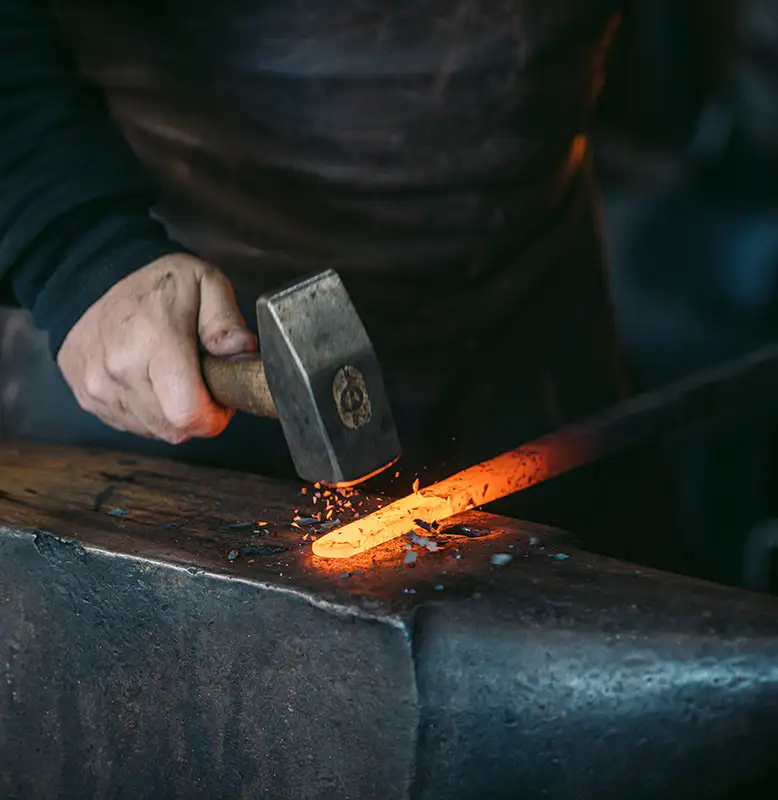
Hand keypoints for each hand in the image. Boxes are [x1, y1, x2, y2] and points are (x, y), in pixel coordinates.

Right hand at [57, 253, 256, 442]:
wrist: (97, 274)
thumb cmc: (159, 284)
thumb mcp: (206, 284)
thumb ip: (227, 322)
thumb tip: (241, 350)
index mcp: (155, 342)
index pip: (187, 414)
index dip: (213, 419)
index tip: (221, 403)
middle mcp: (119, 368)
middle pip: (172, 429)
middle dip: (195, 416)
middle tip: (200, 384)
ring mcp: (96, 384)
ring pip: (151, 430)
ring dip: (170, 414)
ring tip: (173, 378)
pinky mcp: (85, 394)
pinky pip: (128, 424)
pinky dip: (145, 412)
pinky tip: (148, 381)